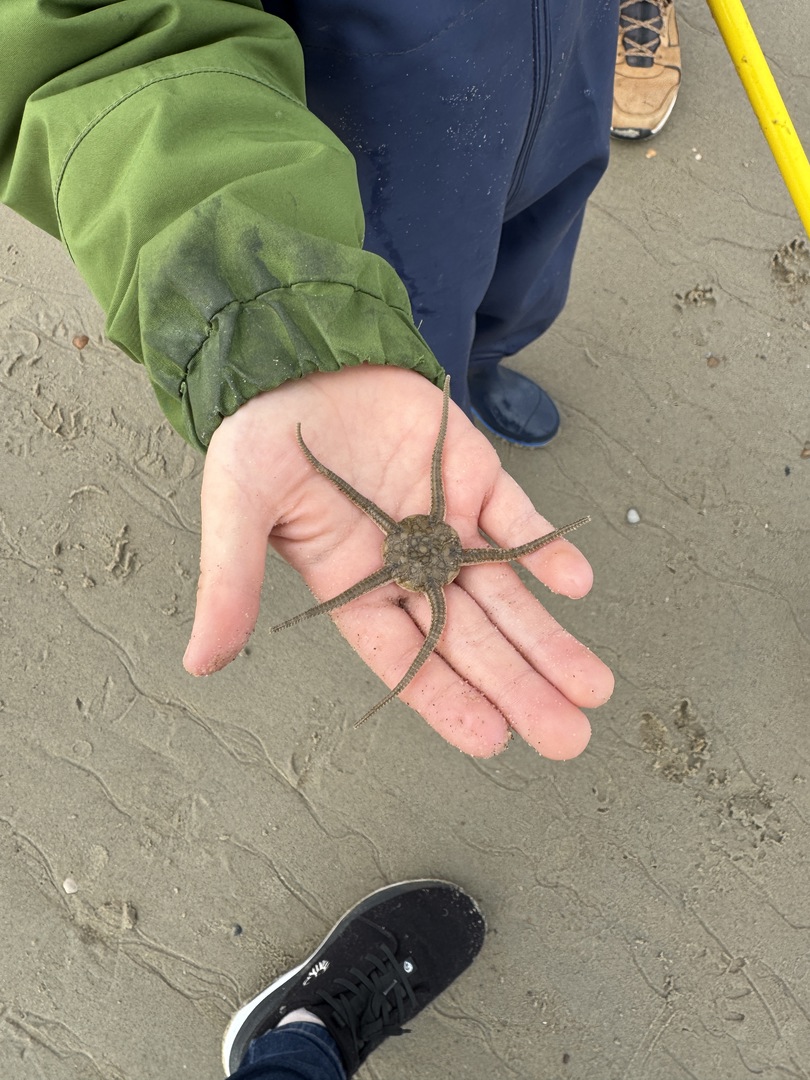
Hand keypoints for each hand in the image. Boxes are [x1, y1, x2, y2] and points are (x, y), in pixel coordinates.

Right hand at [183, 365, 612, 757]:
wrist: (301, 357)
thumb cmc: (264, 435)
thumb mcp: (236, 505)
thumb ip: (228, 583)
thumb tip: (200, 663)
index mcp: (355, 586)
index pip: (406, 658)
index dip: (447, 699)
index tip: (491, 740)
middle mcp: (409, 566)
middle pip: (471, 638)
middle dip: (519, 686)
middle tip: (567, 737)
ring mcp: (447, 522)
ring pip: (505, 593)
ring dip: (548, 638)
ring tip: (591, 686)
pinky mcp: (474, 476)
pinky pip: (515, 519)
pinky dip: (545, 550)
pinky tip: (576, 582)